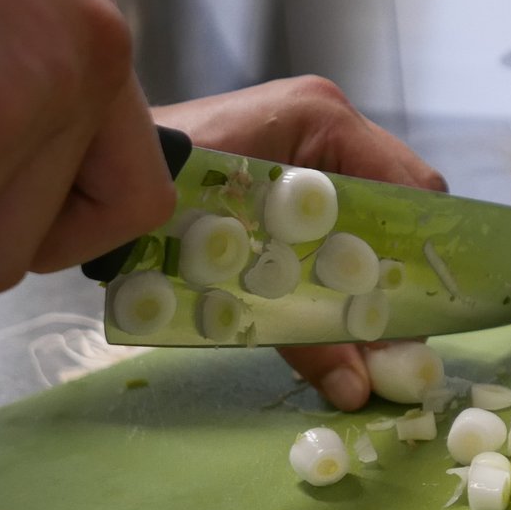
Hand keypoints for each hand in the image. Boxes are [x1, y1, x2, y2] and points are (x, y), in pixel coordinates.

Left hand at [154, 77, 446, 409]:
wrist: (86, 180)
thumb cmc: (161, 205)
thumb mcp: (237, 271)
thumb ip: (299, 329)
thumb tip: (359, 389)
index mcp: (321, 120)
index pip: (414, 189)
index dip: (424, 255)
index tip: (421, 316)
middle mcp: (321, 122)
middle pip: (396, 207)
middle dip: (393, 274)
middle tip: (392, 337)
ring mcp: (302, 142)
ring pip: (365, 217)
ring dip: (361, 273)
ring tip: (360, 331)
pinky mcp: (280, 169)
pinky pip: (330, 219)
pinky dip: (329, 264)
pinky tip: (323, 304)